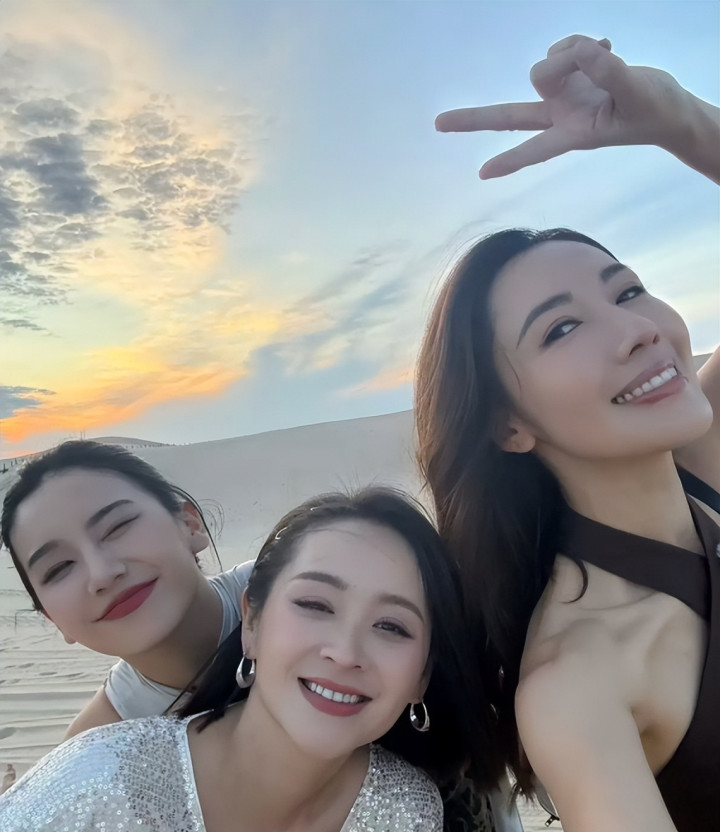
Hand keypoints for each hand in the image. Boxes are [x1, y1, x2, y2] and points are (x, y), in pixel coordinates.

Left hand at [436, 35, 687, 178]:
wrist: (664, 105)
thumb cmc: (654, 111)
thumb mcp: (639, 93)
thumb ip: (610, 74)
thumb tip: (581, 53)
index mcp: (574, 133)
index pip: (537, 148)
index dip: (512, 159)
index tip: (483, 174)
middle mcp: (559, 116)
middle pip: (508, 115)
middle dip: (474, 119)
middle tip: (437, 124)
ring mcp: (561, 95)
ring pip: (544, 66)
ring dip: (572, 53)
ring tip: (605, 56)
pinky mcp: (569, 75)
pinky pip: (563, 48)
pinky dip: (582, 44)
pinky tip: (605, 50)